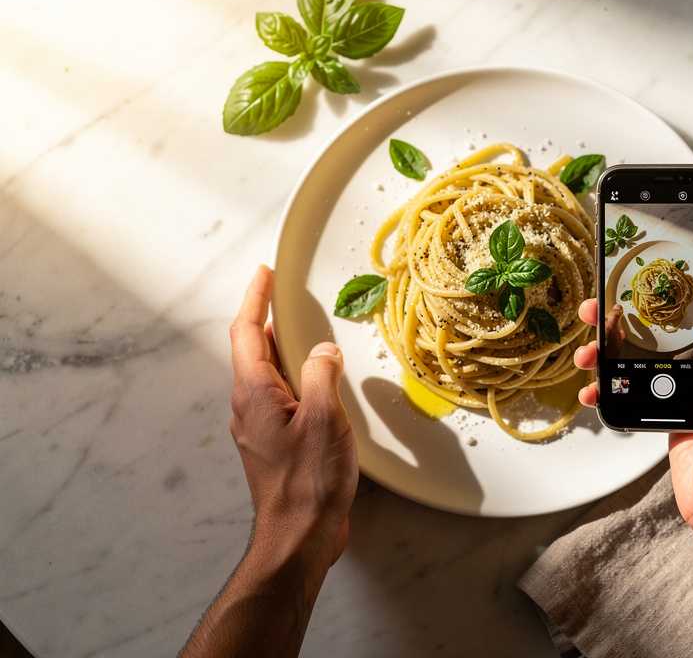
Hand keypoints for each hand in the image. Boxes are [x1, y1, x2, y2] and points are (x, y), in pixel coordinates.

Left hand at [229, 265, 358, 571]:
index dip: (256, 298)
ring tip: (308, 334)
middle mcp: (249, 407)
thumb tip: (323, 352)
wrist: (298, 537)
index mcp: (255, 393)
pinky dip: (296, 379)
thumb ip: (322, 375)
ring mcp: (259, 428)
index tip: (265, 274)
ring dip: (285, 351)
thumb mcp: (324, 419)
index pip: (247, 332)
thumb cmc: (308, 483)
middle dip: (270, 320)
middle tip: (289, 297)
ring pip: (268, 376)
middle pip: (255, 351)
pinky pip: (282, 399)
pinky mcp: (274, 446)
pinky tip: (319, 385)